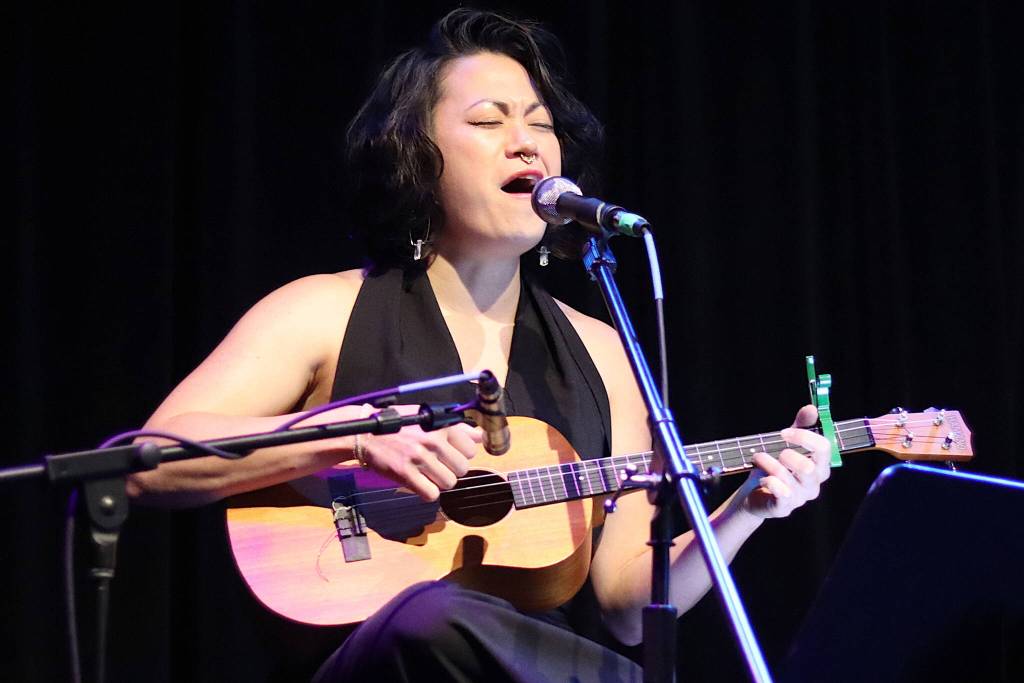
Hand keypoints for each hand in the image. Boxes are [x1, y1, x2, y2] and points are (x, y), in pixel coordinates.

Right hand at [354, 404, 482, 501]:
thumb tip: (480, 436)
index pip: (471, 449)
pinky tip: (419, 483)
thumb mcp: (427, 417)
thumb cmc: (397, 424)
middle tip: (437, 465)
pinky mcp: (406, 474)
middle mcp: (433, 441)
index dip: (461, 454)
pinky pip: (431, 494)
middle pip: (462, 468)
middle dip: (451, 470)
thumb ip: (456, 427)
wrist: (365, 433)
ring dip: (440, 482)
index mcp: (441, 425)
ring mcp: (420, 458)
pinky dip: (427, 492)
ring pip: (449, 483)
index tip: (448, 454)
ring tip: (427, 474)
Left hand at [738, 405, 831, 518]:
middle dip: (787, 455)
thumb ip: (800, 427)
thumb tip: (812, 409)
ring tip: (758, 458)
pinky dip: (769, 482)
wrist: (755, 494)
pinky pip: (780, 494)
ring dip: (769, 464)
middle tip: (774, 451)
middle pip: (809, 468)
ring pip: (788, 478)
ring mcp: (800, 498)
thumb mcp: (786, 444)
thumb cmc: (775, 466)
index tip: (783, 432)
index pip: (824, 449)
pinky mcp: (784, 508)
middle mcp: (813, 484)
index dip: (804, 437)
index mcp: (819, 466)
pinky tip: (762, 478)